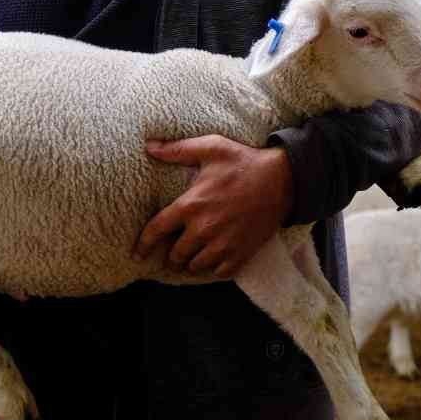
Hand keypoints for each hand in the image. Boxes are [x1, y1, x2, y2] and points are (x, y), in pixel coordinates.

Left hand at [133, 137, 292, 279]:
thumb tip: (149, 147)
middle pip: (175, 255)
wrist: (283, 179)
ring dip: (190, 264)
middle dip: (170, 256)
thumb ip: (178, 150)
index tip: (137, 253)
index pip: (156, 231)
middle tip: (171, 255)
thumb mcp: (211, 147)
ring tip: (190, 260)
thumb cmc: (244, 161)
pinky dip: (213, 270)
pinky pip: (219, 272)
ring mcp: (223, 243)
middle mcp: (203, 229)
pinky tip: (213, 262)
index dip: (143, 245)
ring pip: (195, 266)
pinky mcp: (241, 252)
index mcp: (191, 205)